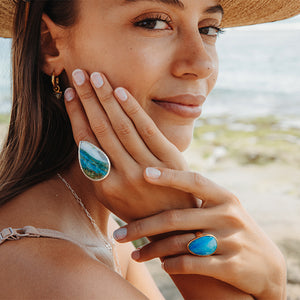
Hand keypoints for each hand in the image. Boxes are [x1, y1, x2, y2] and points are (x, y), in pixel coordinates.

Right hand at [64, 69, 195, 221]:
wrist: (175, 223)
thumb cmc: (140, 208)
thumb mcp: (113, 198)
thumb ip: (99, 172)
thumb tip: (86, 142)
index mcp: (104, 186)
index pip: (85, 143)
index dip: (76, 116)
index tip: (69, 93)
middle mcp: (122, 176)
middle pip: (100, 130)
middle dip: (87, 99)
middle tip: (78, 72)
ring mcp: (146, 168)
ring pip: (121, 127)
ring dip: (106, 99)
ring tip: (95, 76)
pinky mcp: (168, 160)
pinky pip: (146, 130)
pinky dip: (132, 110)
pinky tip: (120, 91)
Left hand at [114, 167, 286, 299]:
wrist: (267, 265)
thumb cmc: (233, 230)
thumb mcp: (222, 209)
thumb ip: (197, 200)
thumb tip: (159, 183)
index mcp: (224, 197)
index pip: (194, 180)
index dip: (169, 176)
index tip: (144, 172)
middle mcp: (228, 215)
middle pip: (176, 218)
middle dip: (143, 227)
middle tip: (119, 233)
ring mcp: (231, 240)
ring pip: (180, 244)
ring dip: (153, 250)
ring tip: (135, 254)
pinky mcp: (232, 266)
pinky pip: (193, 264)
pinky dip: (173, 265)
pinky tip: (163, 265)